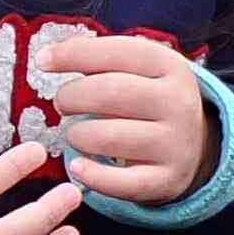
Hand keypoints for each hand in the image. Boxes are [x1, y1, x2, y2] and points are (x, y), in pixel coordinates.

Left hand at [37, 35, 213, 206]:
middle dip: (71, 97)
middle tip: (62, 103)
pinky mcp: (166, 179)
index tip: (42, 61)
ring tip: (76, 133)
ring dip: (76, 135)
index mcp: (170, 66)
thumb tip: (48, 56)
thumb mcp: (137, 69)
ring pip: (105, 138)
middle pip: (107, 94)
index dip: (72, 54)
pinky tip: (78, 165)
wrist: (191, 145)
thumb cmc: (146, 99)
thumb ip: (98, 58)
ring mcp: (175, 144)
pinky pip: (120, 182)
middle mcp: (178, 103)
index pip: (116, 52)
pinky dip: (91, 175)